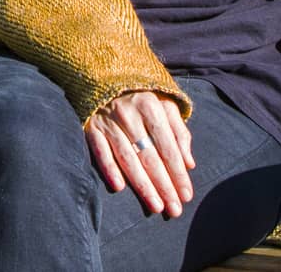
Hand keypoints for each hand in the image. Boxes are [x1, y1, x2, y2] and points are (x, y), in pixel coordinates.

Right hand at [84, 89, 193, 216]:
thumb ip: (179, 132)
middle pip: (149, 156)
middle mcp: (129, 114)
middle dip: (163, 185)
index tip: (186, 195)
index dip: (178, 172)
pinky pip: (100, 150)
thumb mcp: (165, 104)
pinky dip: (108, 168)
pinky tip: (119, 187)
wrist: (103, 71)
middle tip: (174, 209)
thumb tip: (190, 163)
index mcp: (151, 106)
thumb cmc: (142, 95)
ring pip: (127, 158)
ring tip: (155, 206)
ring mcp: (108, 120)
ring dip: (142, 184)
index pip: (167, 147)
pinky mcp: (90, 126)